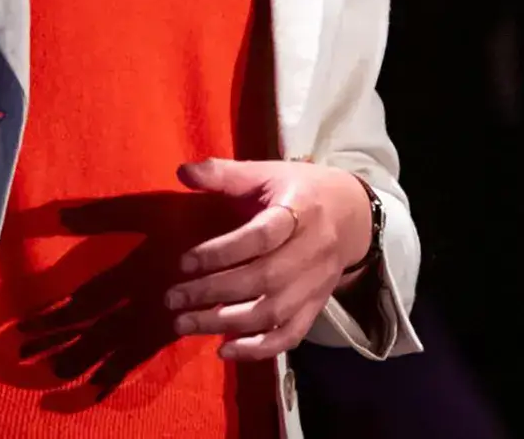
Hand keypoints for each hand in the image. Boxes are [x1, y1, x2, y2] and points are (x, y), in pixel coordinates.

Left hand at [164, 157, 376, 361]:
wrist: (351, 215)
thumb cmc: (298, 190)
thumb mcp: (265, 173)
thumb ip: (223, 173)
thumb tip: (182, 172)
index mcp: (300, 210)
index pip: (261, 237)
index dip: (222, 252)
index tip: (184, 262)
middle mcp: (312, 250)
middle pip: (263, 279)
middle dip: (213, 292)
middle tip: (172, 298)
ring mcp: (316, 284)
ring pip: (273, 311)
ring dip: (226, 323)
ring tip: (185, 323)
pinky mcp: (316, 306)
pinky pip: (290, 335)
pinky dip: (259, 349)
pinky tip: (224, 350)